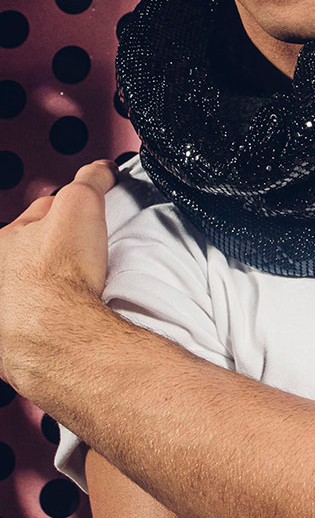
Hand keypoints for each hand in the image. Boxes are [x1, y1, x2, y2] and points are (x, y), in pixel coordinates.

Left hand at [0, 160, 116, 391]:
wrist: (59, 336)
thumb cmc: (60, 276)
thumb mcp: (81, 203)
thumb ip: (90, 179)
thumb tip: (101, 169)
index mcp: (2, 243)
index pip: (37, 214)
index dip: (66, 212)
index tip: (82, 219)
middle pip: (31, 252)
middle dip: (53, 252)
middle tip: (81, 257)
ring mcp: (2, 315)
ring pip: (31, 289)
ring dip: (50, 287)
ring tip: (78, 288)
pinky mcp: (11, 348)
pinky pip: (35, 327)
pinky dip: (52, 321)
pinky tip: (71, 317)